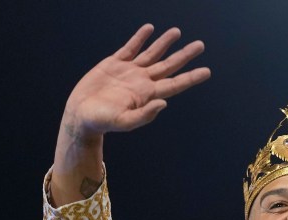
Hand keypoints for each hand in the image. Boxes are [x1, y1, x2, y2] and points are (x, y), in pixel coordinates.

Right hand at [62, 24, 210, 141]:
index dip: (191, 77)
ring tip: (177, 32)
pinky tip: (149, 29)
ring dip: (164, 42)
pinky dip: (140, 38)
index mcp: (147, 95)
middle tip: (200, 45)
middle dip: (184, 55)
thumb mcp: (124, 122)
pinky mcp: (114, 63)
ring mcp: (129, 71)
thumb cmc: (102, 122)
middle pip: (169, 66)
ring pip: (152, 54)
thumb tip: (164, 104)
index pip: (175, 84)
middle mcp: (142, 82)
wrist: (80, 115)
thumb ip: (144, 115)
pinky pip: (130, 48)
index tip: (206, 71)